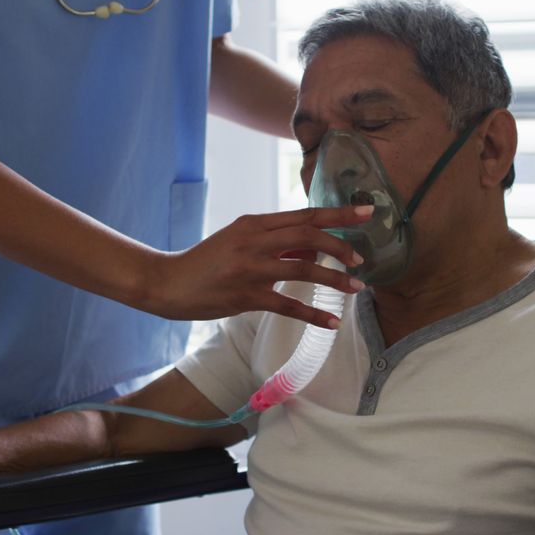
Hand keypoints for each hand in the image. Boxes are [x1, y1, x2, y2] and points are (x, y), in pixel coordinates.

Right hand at [148, 205, 371, 327]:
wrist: (167, 282)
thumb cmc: (206, 262)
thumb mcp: (239, 240)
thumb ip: (275, 241)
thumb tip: (314, 247)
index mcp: (254, 223)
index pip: (304, 214)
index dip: (338, 214)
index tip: (367, 212)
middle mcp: (254, 241)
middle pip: (308, 236)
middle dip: (341, 245)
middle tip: (362, 259)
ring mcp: (249, 269)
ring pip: (303, 270)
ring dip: (334, 279)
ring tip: (356, 288)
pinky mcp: (245, 297)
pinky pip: (287, 305)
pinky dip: (313, 315)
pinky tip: (331, 322)